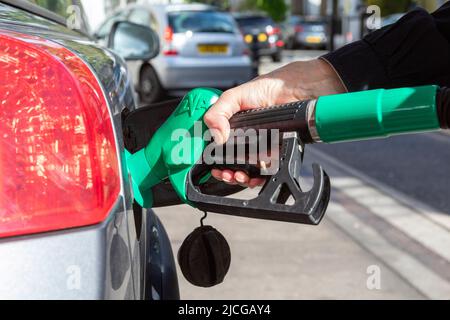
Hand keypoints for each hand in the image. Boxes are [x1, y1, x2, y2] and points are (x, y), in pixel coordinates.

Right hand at [204, 58, 345, 186]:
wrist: (299, 91)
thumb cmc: (270, 88)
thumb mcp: (235, 96)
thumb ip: (219, 113)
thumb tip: (216, 136)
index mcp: (233, 126)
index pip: (218, 147)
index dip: (213, 158)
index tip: (212, 165)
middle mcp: (246, 138)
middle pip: (231, 162)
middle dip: (226, 172)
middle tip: (224, 172)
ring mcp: (261, 146)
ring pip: (247, 169)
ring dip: (240, 177)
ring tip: (238, 175)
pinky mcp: (276, 153)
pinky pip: (266, 170)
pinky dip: (258, 177)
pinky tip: (253, 176)